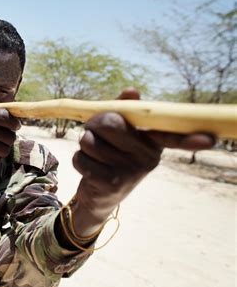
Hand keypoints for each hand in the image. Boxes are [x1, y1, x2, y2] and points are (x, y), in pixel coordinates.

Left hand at [70, 88, 214, 235]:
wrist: (100, 196)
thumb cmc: (111, 156)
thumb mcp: (121, 134)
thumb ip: (124, 110)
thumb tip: (131, 90)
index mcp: (154, 143)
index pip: (171, 137)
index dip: (189, 138)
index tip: (209, 140)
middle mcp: (148, 159)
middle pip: (110, 123)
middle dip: (93, 123)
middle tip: (92, 129)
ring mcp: (130, 173)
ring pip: (89, 140)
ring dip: (84, 144)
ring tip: (94, 152)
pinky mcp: (110, 184)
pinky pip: (80, 158)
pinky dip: (78, 159)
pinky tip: (89, 169)